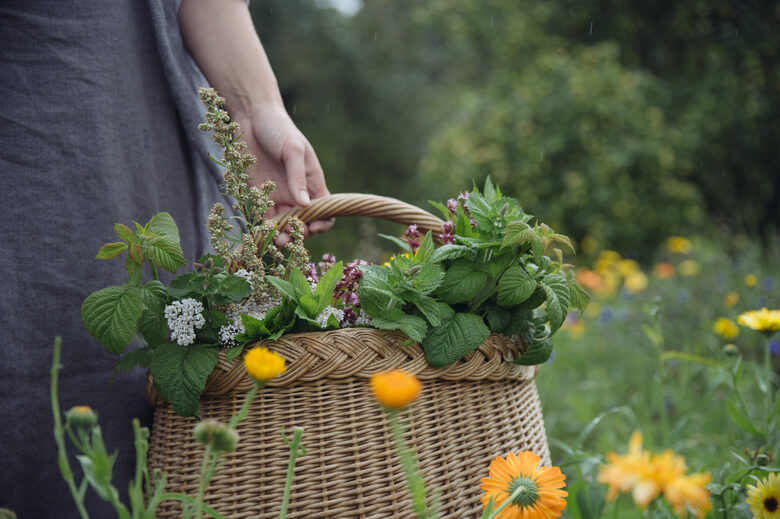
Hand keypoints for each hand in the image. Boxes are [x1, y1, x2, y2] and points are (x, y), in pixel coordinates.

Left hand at [233, 104, 333, 244]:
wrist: (251, 118)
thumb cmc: (279, 129)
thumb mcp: (293, 150)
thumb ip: (298, 177)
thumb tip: (306, 205)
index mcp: (313, 182)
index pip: (326, 210)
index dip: (323, 222)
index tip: (313, 226)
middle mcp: (298, 193)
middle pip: (305, 223)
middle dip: (300, 233)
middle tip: (290, 236)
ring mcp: (278, 196)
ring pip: (285, 225)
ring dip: (282, 236)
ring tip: (276, 240)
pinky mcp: (259, 196)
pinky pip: (264, 218)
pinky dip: (265, 229)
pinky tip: (262, 234)